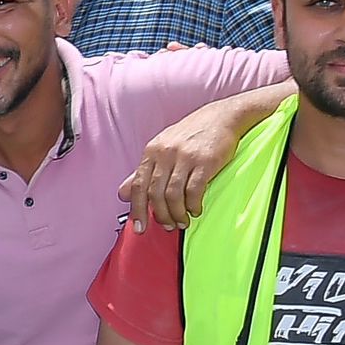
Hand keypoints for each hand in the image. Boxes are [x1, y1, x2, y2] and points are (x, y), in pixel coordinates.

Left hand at [119, 98, 244, 231]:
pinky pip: (194, 189)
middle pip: (155, 193)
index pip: (138, 185)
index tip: (139, 228)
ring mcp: (184, 157)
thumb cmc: (191, 134)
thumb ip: (143, 172)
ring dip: (177, 213)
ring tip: (182, 221)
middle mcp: (164, 153)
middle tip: (167, 226)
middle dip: (160, 215)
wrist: (221, 117)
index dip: (137, 209)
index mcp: (151, 152)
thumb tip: (123, 193)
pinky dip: (193, 204)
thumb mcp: (161, 148)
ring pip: (173, 194)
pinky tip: (196, 209)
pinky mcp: (205, 161)